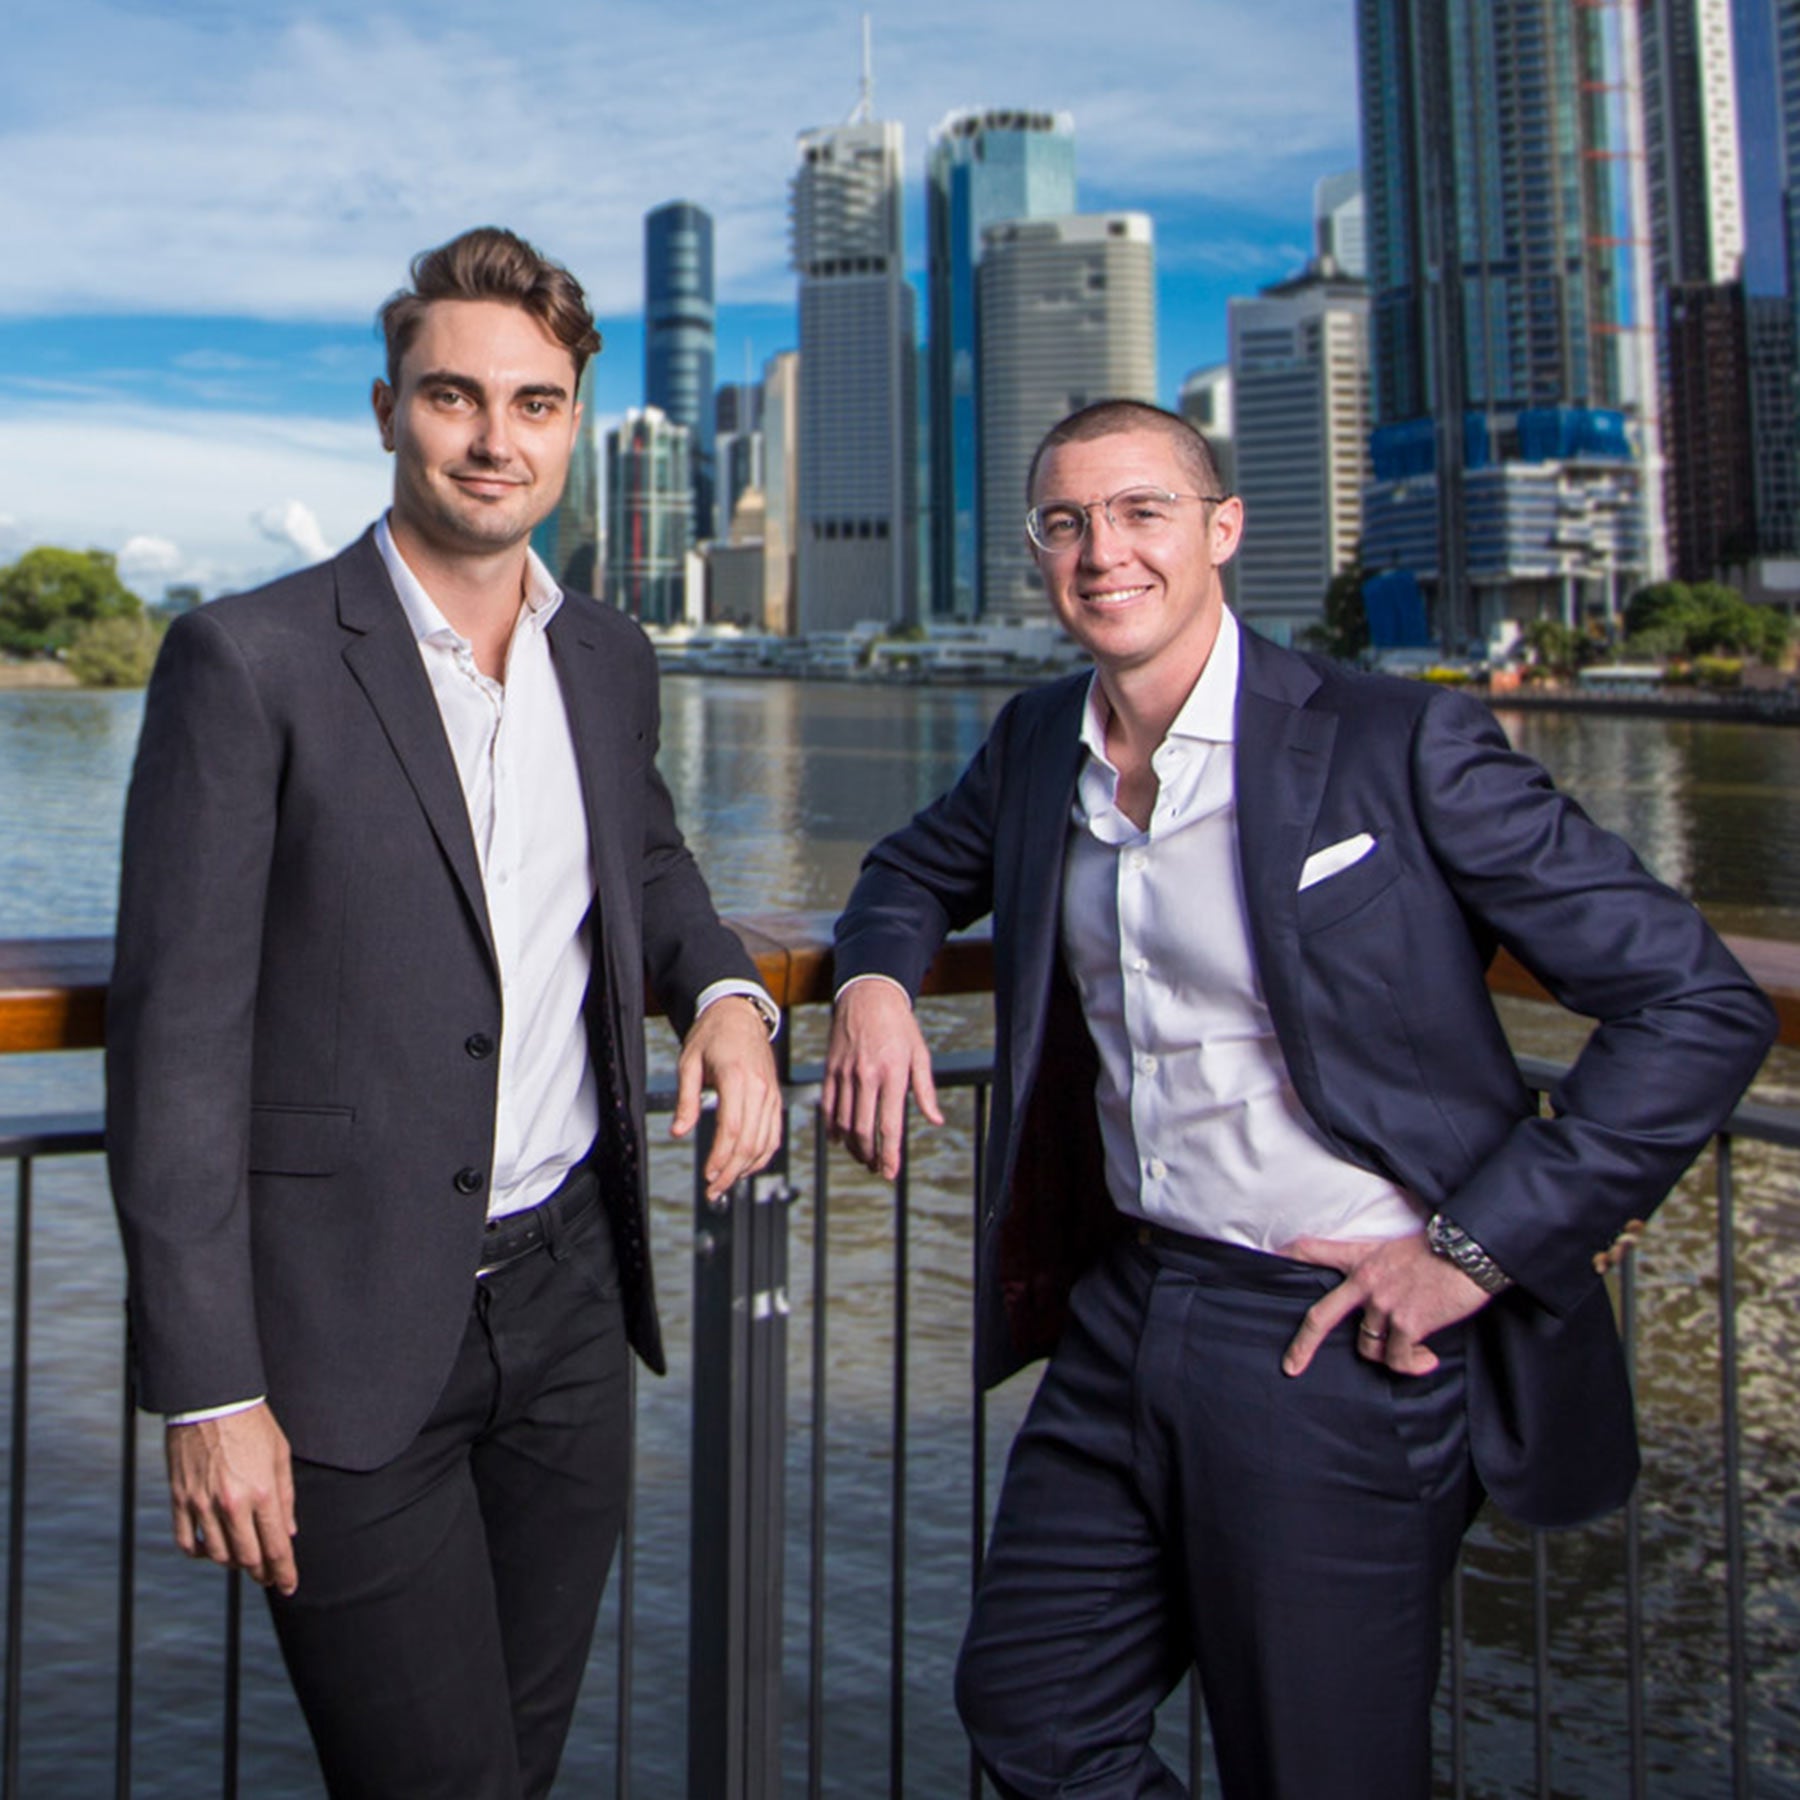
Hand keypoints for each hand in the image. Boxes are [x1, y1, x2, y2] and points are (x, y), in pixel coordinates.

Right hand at [165, 1402, 297, 1594]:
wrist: (212, 1400)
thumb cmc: (253, 1424)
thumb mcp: (281, 1456)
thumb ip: (286, 1497)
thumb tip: (288, 1533)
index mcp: (262, 1492)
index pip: (275, 1547)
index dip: (284, 1572)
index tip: (288, 1586)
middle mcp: (232, 1503)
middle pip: (247, 1558)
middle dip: (262, 1573)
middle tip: (269, 1577)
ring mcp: (202, 1504)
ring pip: (218, 1554)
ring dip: (233, 1563)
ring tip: (244, 1559)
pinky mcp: (180, 1499)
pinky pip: (186, 1541)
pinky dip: (200, 1553)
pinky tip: (211, 1549)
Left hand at [671, 996, 782, 1200]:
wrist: (739, 1014)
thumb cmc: (712, 1035)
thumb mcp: (689, 1062)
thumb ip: (686, 1099)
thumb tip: (679, 1132)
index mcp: (737, 1078)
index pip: (732, 1129)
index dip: (721, 1158)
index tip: (708, 1175)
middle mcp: (760, 1088)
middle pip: (750, 1142)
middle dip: (731, 1172)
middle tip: (713, 1191)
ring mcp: (771, 1094)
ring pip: (765, 1143)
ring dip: (746, 1169)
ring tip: (725, 1183)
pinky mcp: (775, 1098)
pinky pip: (774, 1134)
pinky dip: (762, 1156)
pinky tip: (746, 1167)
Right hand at [821, 978, 943, 1179]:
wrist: (867, 994)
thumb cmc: (898, 1024)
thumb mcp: (920, 1054)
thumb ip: (926, 1090)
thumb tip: (935, 1120)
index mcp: (891, 1074)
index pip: (888, 1125)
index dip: (889, 1154)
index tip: (890, 1172)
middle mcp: (865, 1076)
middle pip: (862, 1129)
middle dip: (869, 1155)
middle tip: (876, 1168)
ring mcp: (845, 1073)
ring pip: (843, 1122)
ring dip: (852, 1146)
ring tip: (862, 1157)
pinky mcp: (830, 1070)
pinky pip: (827, 1105)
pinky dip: (832, 1127)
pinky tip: (839, 1139)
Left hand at [1279, 1231, 1489, 1378]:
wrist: (1471, 1251)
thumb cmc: (1441, 1250)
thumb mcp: (1398, 1248)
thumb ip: (1379, 1270)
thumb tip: (1376, 1305)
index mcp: (1362, 1258)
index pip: (1316, 1250)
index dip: (1290, 1255)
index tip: (1271, 1261)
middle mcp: (1366, 1281)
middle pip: (1321, 1316)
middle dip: (1303, 1345)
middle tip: (1291, 1366)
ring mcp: (1384, 1303)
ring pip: (1369, 1347)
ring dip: (1388, 1355)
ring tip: (1414, 1351)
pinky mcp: (1407, 1323)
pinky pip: (1399, 1359)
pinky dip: (1413, 1365)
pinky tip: (1427, 1360)